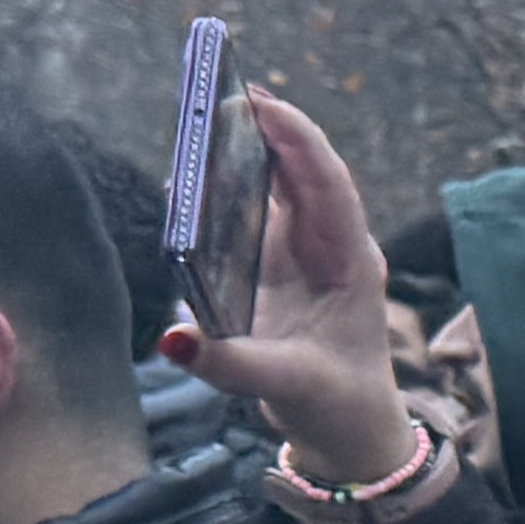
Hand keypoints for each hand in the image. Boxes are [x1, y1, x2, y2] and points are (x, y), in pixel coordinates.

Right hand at [167, 91, 418, 489]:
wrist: (353, 434)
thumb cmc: (336, 407)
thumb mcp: (285, 387)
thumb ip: (227, 363)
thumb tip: (171, 337)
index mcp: (352, 263)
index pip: (329, 186)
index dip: (297, 140)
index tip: (259, 103)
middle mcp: (334, 248)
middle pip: (304, 172)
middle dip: (268, 128)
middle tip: (221, 89)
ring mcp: (310, 254)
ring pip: (283, 186)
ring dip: (249, 150)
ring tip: (208, 112)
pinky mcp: (284, 266)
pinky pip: (260, 211)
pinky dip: (232, 187)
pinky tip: (195, 173)